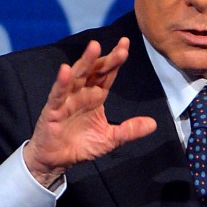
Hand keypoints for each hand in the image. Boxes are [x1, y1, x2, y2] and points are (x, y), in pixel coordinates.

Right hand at [23, 37, 156, 185]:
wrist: (57, 161)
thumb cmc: (81, 146)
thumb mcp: (110, 139)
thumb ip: (129, 130)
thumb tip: (153, 123)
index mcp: (96, 97)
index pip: (107, 75)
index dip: (116, 61)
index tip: (125, 46)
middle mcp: (81, 94)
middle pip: (94, 72)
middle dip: (106, 59)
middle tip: (120, 48)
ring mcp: (66, 100)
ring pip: (76, 77)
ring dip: (85, 62)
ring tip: (94, 48)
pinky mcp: (53, 110)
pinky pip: (57, 94)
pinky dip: (61, 83)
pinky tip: (66, 71)